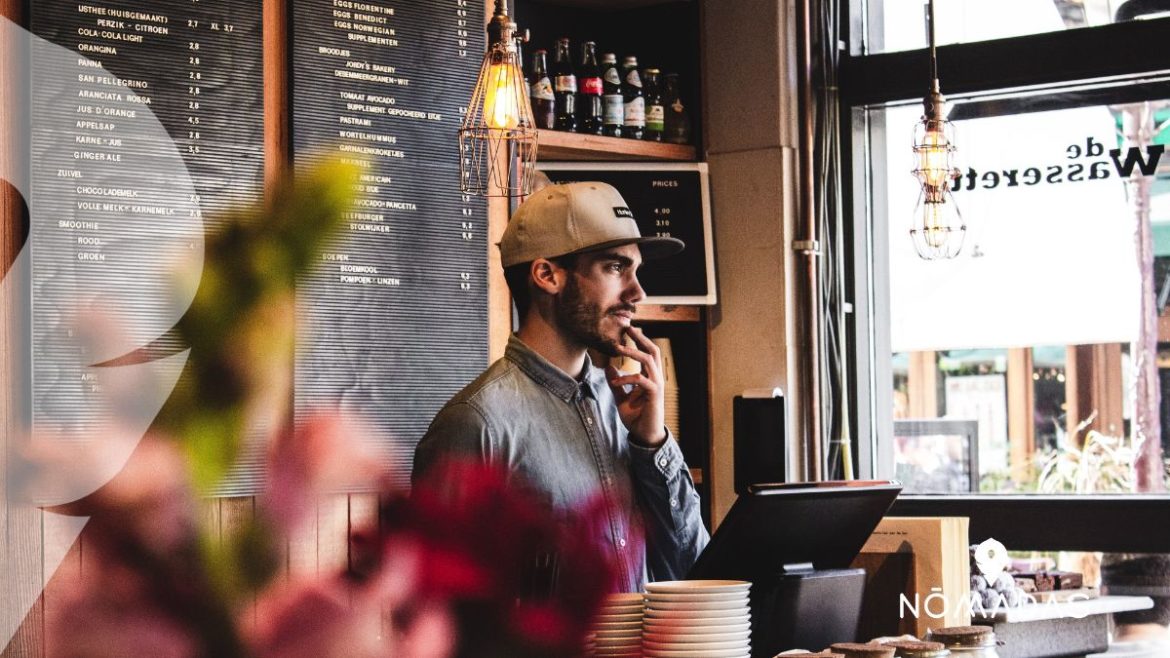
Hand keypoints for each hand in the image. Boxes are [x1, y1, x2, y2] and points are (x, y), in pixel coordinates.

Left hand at [605, 326, 666, 446]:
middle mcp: (656, 378)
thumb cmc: (637, 417)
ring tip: (618, 348)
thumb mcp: (622, 398)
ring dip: (633, 353)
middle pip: (653, 351)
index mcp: (650, 377)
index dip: (639, 341)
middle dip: (641, 338)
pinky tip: (616, 381)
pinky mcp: (654, 395)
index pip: (647, 353)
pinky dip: (627, 378)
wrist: (645, 436)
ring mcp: (657, 385)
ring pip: (649, 361)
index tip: (628, 330)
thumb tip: (609, 369)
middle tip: (628, 328)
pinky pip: (641, 380)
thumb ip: (616, 383)